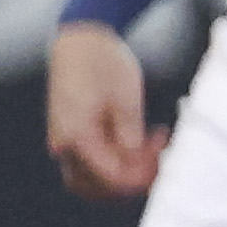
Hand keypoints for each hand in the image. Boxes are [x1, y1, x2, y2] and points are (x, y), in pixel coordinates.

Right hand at [49, 21, 165, 201]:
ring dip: (121, 175)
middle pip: (96, 186)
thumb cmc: (102, 63)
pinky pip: (90, 162)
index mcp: (77, 136)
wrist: (79, 40)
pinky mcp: (71, 134)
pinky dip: (113, 162)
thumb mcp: (126, 98)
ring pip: (91, 179)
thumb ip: (130, 136)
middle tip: (157, 158)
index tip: (162, 156)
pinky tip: (136, 141)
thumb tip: (136, 164)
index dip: (141, 176)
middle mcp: (65, 144)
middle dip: (130, 180)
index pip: (111, 177)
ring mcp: (64, 141)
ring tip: (148, 149)